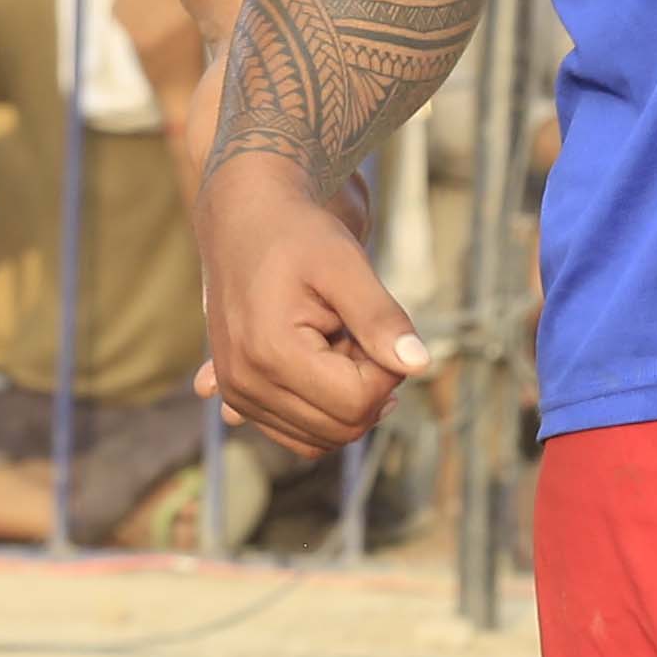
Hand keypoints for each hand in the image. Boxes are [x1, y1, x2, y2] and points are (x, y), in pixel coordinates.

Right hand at [196, 145, 428, 449]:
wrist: (245, 218)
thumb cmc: (297, 234)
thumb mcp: (346, 264)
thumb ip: (381, 318)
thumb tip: (419, 365)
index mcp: (271, 353)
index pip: (357, 402)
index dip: (386, 372)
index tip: (375, 325)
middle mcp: (246, 384)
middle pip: (341, 428)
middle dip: (364, 386)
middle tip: (353, 330)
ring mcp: (238, 394)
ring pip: (321, 438)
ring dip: (341, 398)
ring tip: (331, 341)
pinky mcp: (237, 396)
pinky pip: (295, 434)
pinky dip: (319, 409)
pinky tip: (317, 362)